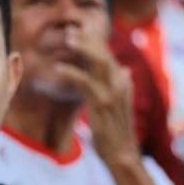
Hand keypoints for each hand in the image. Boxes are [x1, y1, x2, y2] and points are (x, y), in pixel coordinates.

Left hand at [51, 33, 138, 167]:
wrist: (122, 153)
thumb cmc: (117, 131)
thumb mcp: (120, 104)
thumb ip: (119, 86)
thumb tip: (125, 70)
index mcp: (123, 81)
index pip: (109, 55)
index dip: (95, 41)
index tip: (80, 31)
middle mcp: (121, 82)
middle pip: (105, 53)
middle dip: (88, 38)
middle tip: (70, 31)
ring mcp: (113, 92)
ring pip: (99, 62)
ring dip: (82, 48)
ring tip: (67, 39)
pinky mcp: (102, 103)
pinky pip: (86, 82)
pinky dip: (72, 72)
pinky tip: (58, 68)